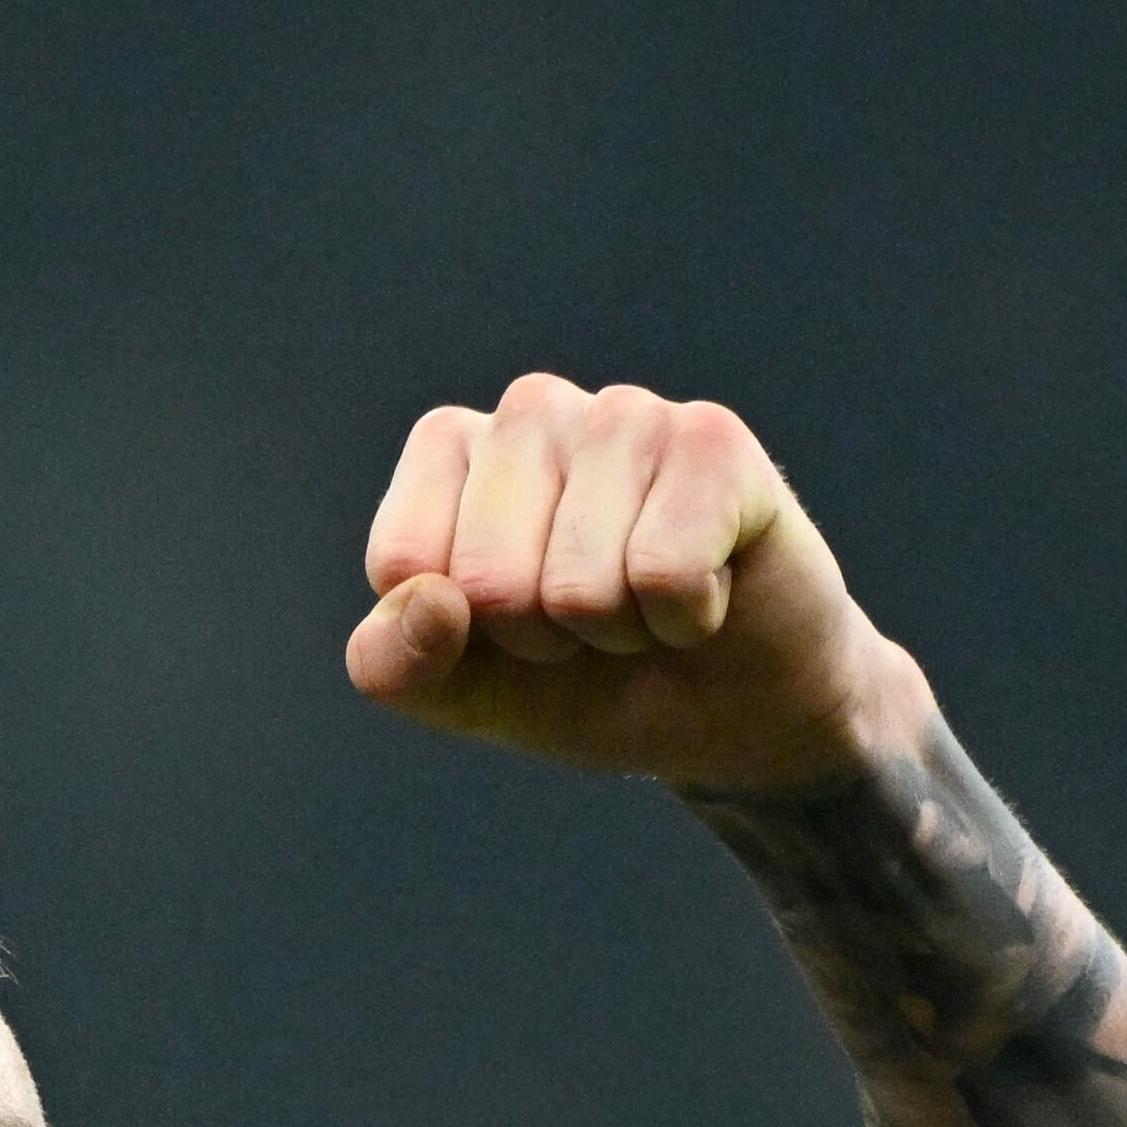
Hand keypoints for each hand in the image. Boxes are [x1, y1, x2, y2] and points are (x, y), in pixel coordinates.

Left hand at [343, 375, 910, 791]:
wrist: (731, 715)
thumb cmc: (589, 683)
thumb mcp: (467, 696)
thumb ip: (395, 663)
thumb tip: (428, 600)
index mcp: (451, 450)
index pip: (402, 562)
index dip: (460, 635)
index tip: (514, 625)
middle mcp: (532, 410)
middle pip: (488, 579)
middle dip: (543, 638)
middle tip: (592, 622)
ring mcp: (626, 415)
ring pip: (578, 585)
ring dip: (620, 629)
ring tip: (649, 601)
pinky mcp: (714, 441)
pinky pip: (665, 571)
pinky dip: (686, 617)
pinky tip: (708, 589)